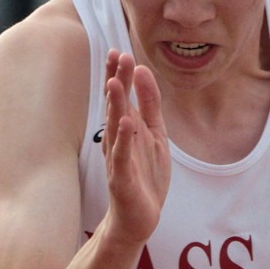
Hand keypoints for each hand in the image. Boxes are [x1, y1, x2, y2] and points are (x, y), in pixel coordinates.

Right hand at [101, 50, 169, 244]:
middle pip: (116, 105)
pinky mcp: (122, 177)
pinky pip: (123, 155)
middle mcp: (119, 140)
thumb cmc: (145, 176)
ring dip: (115, 104)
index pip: (122, 96)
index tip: (121, 50)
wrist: (138, 218)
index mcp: (127, 128)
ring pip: (115, 126)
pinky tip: (126, 122)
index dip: (121, 75)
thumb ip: (150, 105)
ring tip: (115, 81)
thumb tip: (144, 71)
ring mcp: (118, 158)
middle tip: (118, 54)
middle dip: (117, 80)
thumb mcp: (154, 135)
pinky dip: (124, 138)